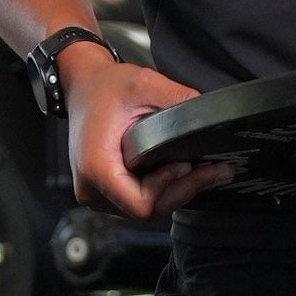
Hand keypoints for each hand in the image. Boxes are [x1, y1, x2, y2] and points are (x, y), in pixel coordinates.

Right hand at [64, 48, 232, 218]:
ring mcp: (97, 193)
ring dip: (176, 191)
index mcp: (97, 167)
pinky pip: (139, 201)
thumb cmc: (104, 87)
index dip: (170, 187)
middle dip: (183, 190)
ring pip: (146, 210)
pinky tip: (181, 171)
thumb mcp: (145, 84)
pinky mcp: (106, 191)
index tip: (186, 164)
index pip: (141, 203)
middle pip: (147, 211)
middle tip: (212, 170)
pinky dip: (163, 189)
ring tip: (201, 170)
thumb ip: (179, 101)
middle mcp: (92, 187)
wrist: (84, 86)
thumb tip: (210, 117)